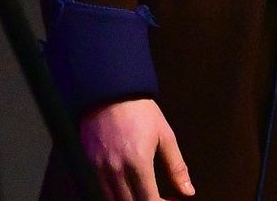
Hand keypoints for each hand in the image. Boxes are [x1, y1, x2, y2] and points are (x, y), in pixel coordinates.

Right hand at [80, 99, 194, 200]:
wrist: (109, 88)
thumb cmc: (140, 110)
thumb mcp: (164, 135)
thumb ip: (176, 167)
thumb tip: (188, 191)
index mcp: (138, 163)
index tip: (171, 200)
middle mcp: (116, 169)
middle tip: (158, 197)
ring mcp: (99, 166)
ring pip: (112, 199)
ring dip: (129, 200)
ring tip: (141, 193)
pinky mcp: (88, 160)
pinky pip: (99, 186)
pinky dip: (113, 192)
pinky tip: (125, 185)